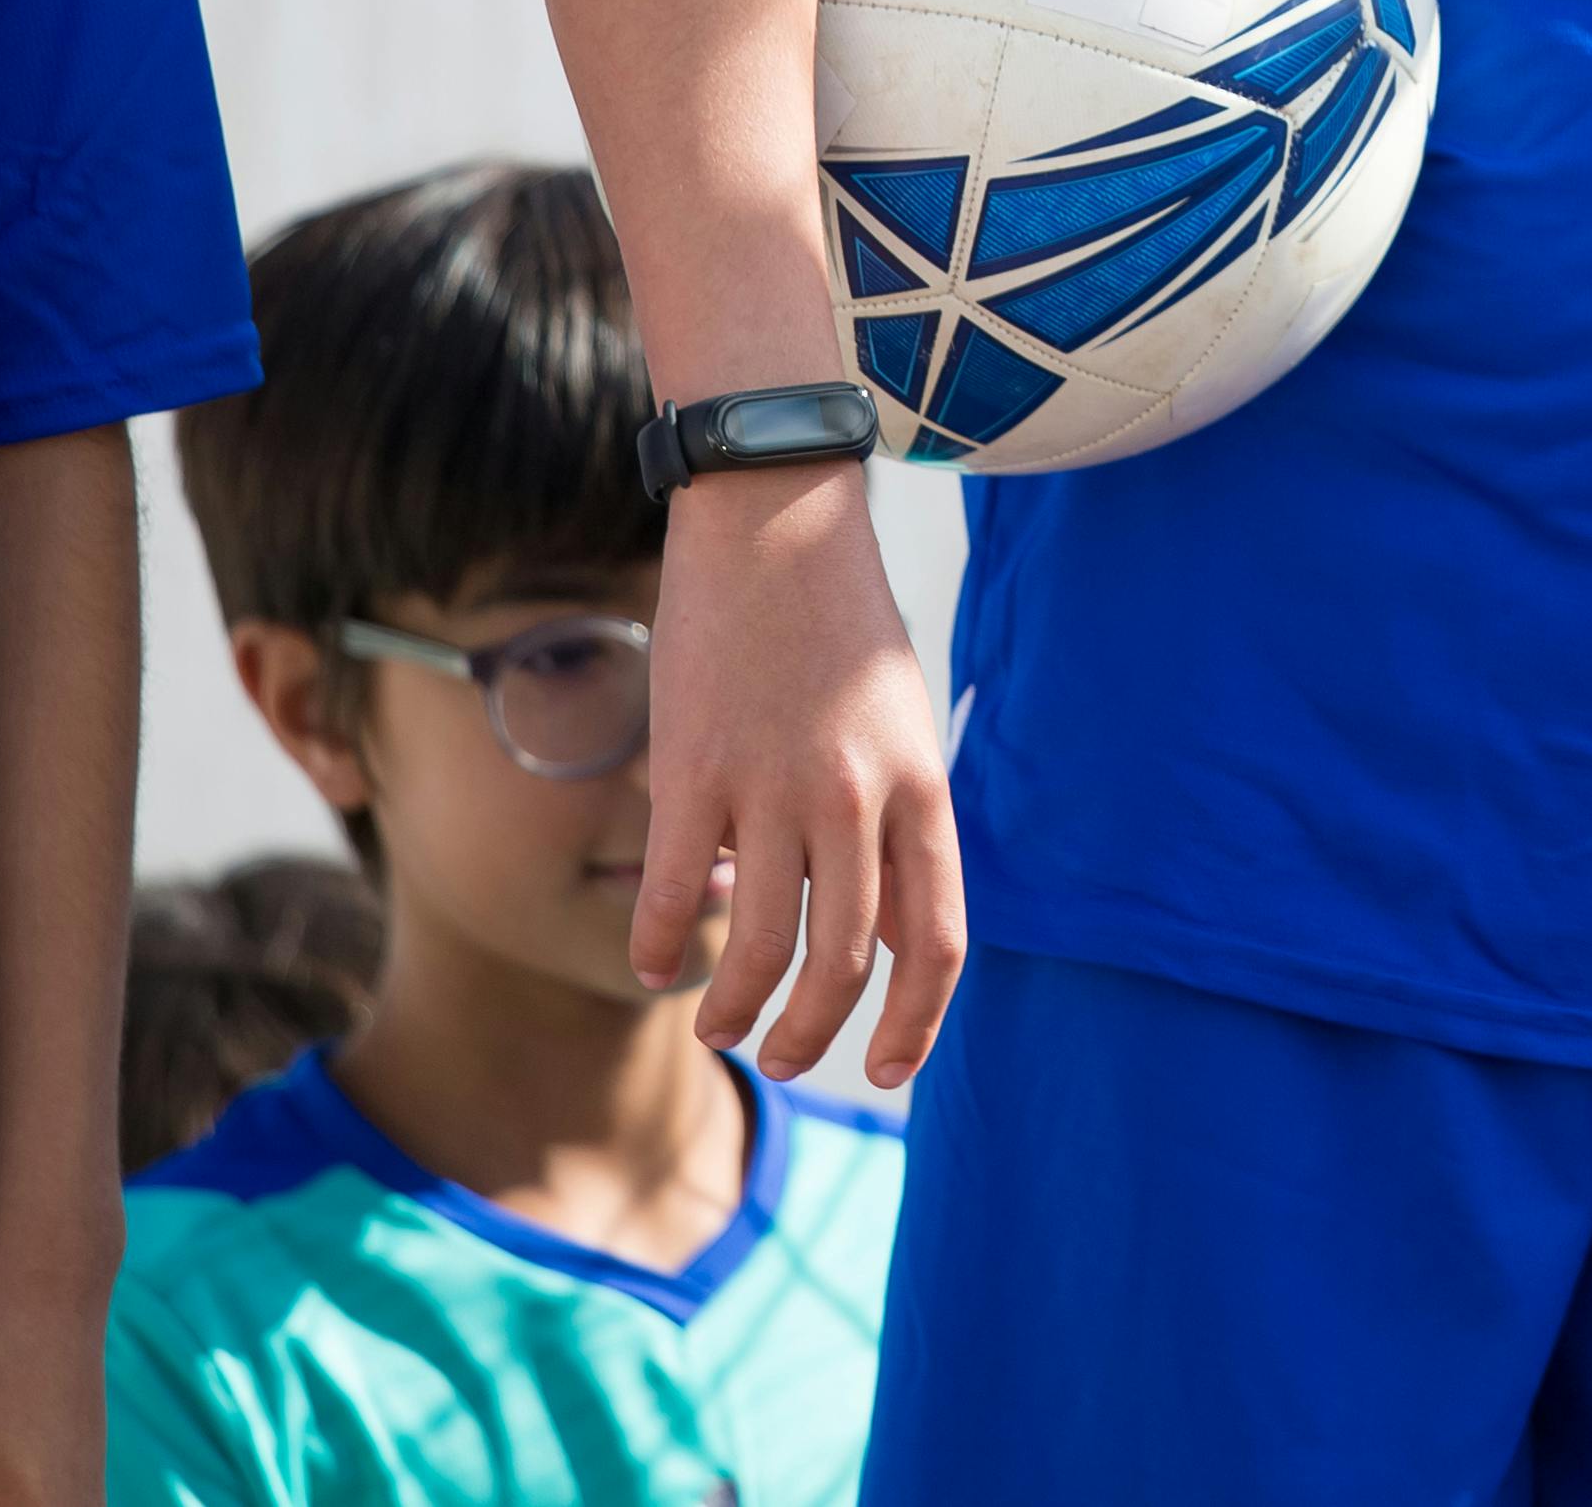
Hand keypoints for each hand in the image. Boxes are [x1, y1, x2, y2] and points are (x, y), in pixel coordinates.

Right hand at [634, 469, 964, 1084]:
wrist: (775, 518)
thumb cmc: (842, 627)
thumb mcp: (902, 726)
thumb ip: (897, 830)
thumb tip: (881, 943)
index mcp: (921, 787)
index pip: (935, 942)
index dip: (914, 1025)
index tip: (883, 1072)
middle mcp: (855, 797)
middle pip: (842, 964)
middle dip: (810, 1036)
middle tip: (781, 1057)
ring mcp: (772, 786)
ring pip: (761, 945)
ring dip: (736, 1008)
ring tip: (717, 1026)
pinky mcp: (693, 767)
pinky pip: (676, 890)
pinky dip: (663, 946)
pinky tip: (656, 966)